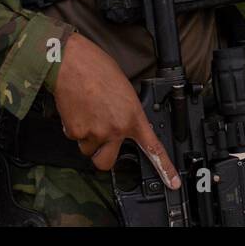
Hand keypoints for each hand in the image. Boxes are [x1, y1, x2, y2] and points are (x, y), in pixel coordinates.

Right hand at [52, 33, 178, 187]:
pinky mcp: (75, 130)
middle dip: (101, 154)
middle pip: (106, 162)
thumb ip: (127, 111)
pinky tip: (76, 109)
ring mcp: (94, 132)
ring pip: (88, 149)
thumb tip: (122, 122)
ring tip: (86, 113)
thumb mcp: (124, 89)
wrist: (71, 62)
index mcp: (132, 116)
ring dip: (86, 137)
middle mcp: (115, 129)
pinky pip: (74, 137)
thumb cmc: (97, 68)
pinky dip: (73, 126)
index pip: (153, 147)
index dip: (165, 168)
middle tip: (99, 140)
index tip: (173, 183)